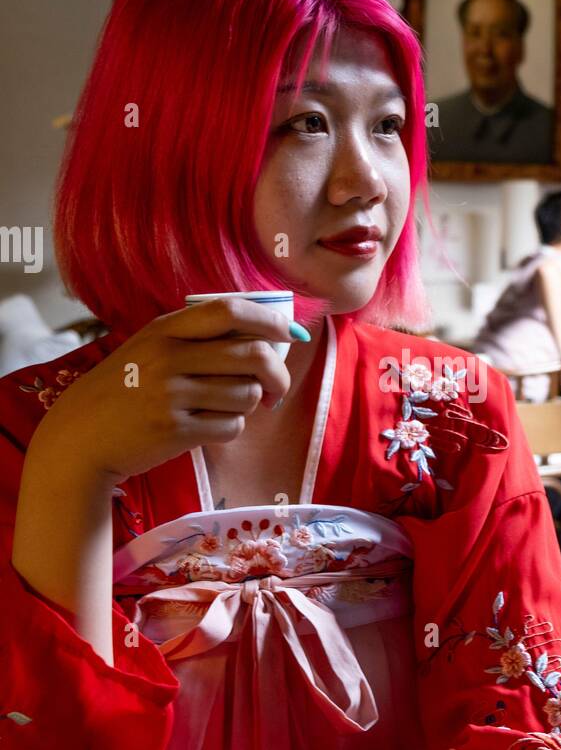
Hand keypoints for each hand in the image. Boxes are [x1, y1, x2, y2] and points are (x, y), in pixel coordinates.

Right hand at [32, 298, 296, 487]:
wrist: (81, 437)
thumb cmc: (125, 390)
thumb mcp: (151, 348)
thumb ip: (198, 337)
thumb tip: (269, 337)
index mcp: (166, 329)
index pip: (232, 312)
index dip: (271, 321)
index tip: (291, 334)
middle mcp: (170, 356)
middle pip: (253, 354)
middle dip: (278, 373)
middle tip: (277, 387)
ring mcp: (172, 394)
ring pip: (247, 394)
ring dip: (249, 404)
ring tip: (225, 407)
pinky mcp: (176, 430)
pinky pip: (231, 426)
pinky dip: (230, 427)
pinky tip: (208, 426)